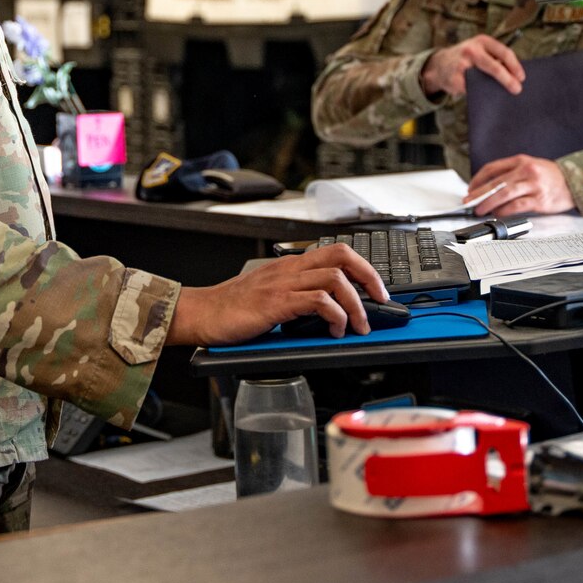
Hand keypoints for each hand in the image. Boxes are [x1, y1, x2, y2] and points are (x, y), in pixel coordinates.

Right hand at [167, 244, 388, 346]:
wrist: (201, 313)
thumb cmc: (231, 308)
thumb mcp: (269, 294)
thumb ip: (296, 295)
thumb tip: (326, 311)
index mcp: (290, 265)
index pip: (336, 252)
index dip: (363, 267)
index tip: (376, 288)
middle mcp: (289, 269)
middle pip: (343, 256)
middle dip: (370, 277)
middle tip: (381, 301)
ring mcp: (283, 284)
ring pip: (335, 279)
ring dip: (356, 304)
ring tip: (359, 325)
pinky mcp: (276, 303)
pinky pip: (318, 302)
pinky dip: (335, 316)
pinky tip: (334, 330)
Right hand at [421, 34, 524, 98]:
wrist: (439, 65)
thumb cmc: (467, 58)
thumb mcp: (480, 50)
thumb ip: (495, 58)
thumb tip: (515, 75)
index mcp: (482, 41)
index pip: (503, 52)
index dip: (515, 66)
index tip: (522, 77)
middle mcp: (471, 50)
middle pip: (494, 67)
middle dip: (508, 80)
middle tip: (517, 89)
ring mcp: (462, 65)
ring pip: (484, 80)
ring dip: (494, 88)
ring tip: (501, 93)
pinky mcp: (455, 79)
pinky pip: (474, 89)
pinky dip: (481, 93)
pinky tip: (483, 94)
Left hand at [465, 154, 574, 216]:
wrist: (576, 182)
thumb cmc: (550, 177)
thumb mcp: (530, 167)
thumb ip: (511, 174)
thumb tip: (487, 188)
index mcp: (521, 161)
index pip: (492, 168)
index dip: (478, 179)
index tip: (470, 189)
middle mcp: (526, 170)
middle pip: (496, 182)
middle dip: (479, 193)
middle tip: (469, 202)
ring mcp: (534, 185)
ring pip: (504, 193)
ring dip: (489, 203)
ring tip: (480, 209)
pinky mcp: (540, 199)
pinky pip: (517, 205)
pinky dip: (504, 210)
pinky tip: (498, 213)